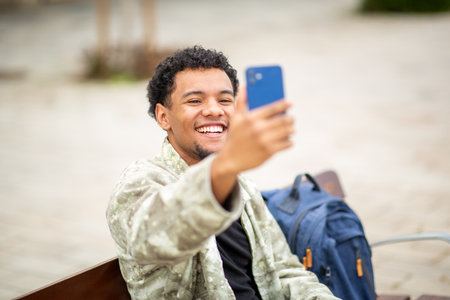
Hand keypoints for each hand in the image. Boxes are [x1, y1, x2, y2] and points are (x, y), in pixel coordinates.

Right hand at [210, 88, 293, 203]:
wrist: (230, 160)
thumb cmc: (234, 137)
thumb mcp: (235, 118)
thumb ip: (241, 101)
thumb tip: (245, 85)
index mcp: (251, 118)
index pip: (273, 108)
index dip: (284, 104)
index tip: (290, 103)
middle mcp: (259, 128)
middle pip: (284, 119)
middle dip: (290, 118)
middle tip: (291, 119)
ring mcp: (265, 140)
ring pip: (288, 131)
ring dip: (291, 129)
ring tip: (290, 129)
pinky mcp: (269, 152)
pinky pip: (287, 143)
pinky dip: (289, 141)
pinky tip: (287, 140)